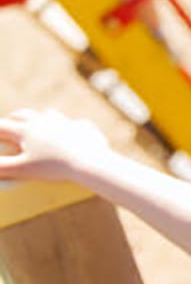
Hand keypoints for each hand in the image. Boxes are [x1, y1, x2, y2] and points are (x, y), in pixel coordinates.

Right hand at [0, 109, 115, 183]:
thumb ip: (2, 166)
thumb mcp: (24, 169)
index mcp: (26, 129)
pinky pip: (75, 123)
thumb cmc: (54, 167)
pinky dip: (70, 126)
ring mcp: (64, 121)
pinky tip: (72, 130)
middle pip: (23, 115)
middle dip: (14, 119)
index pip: (2, 126)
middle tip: (11, 123)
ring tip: (40, 124)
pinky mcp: (83, 127)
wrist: (90, 162)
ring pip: (48, 114)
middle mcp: (44, 120)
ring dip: (40, 118)